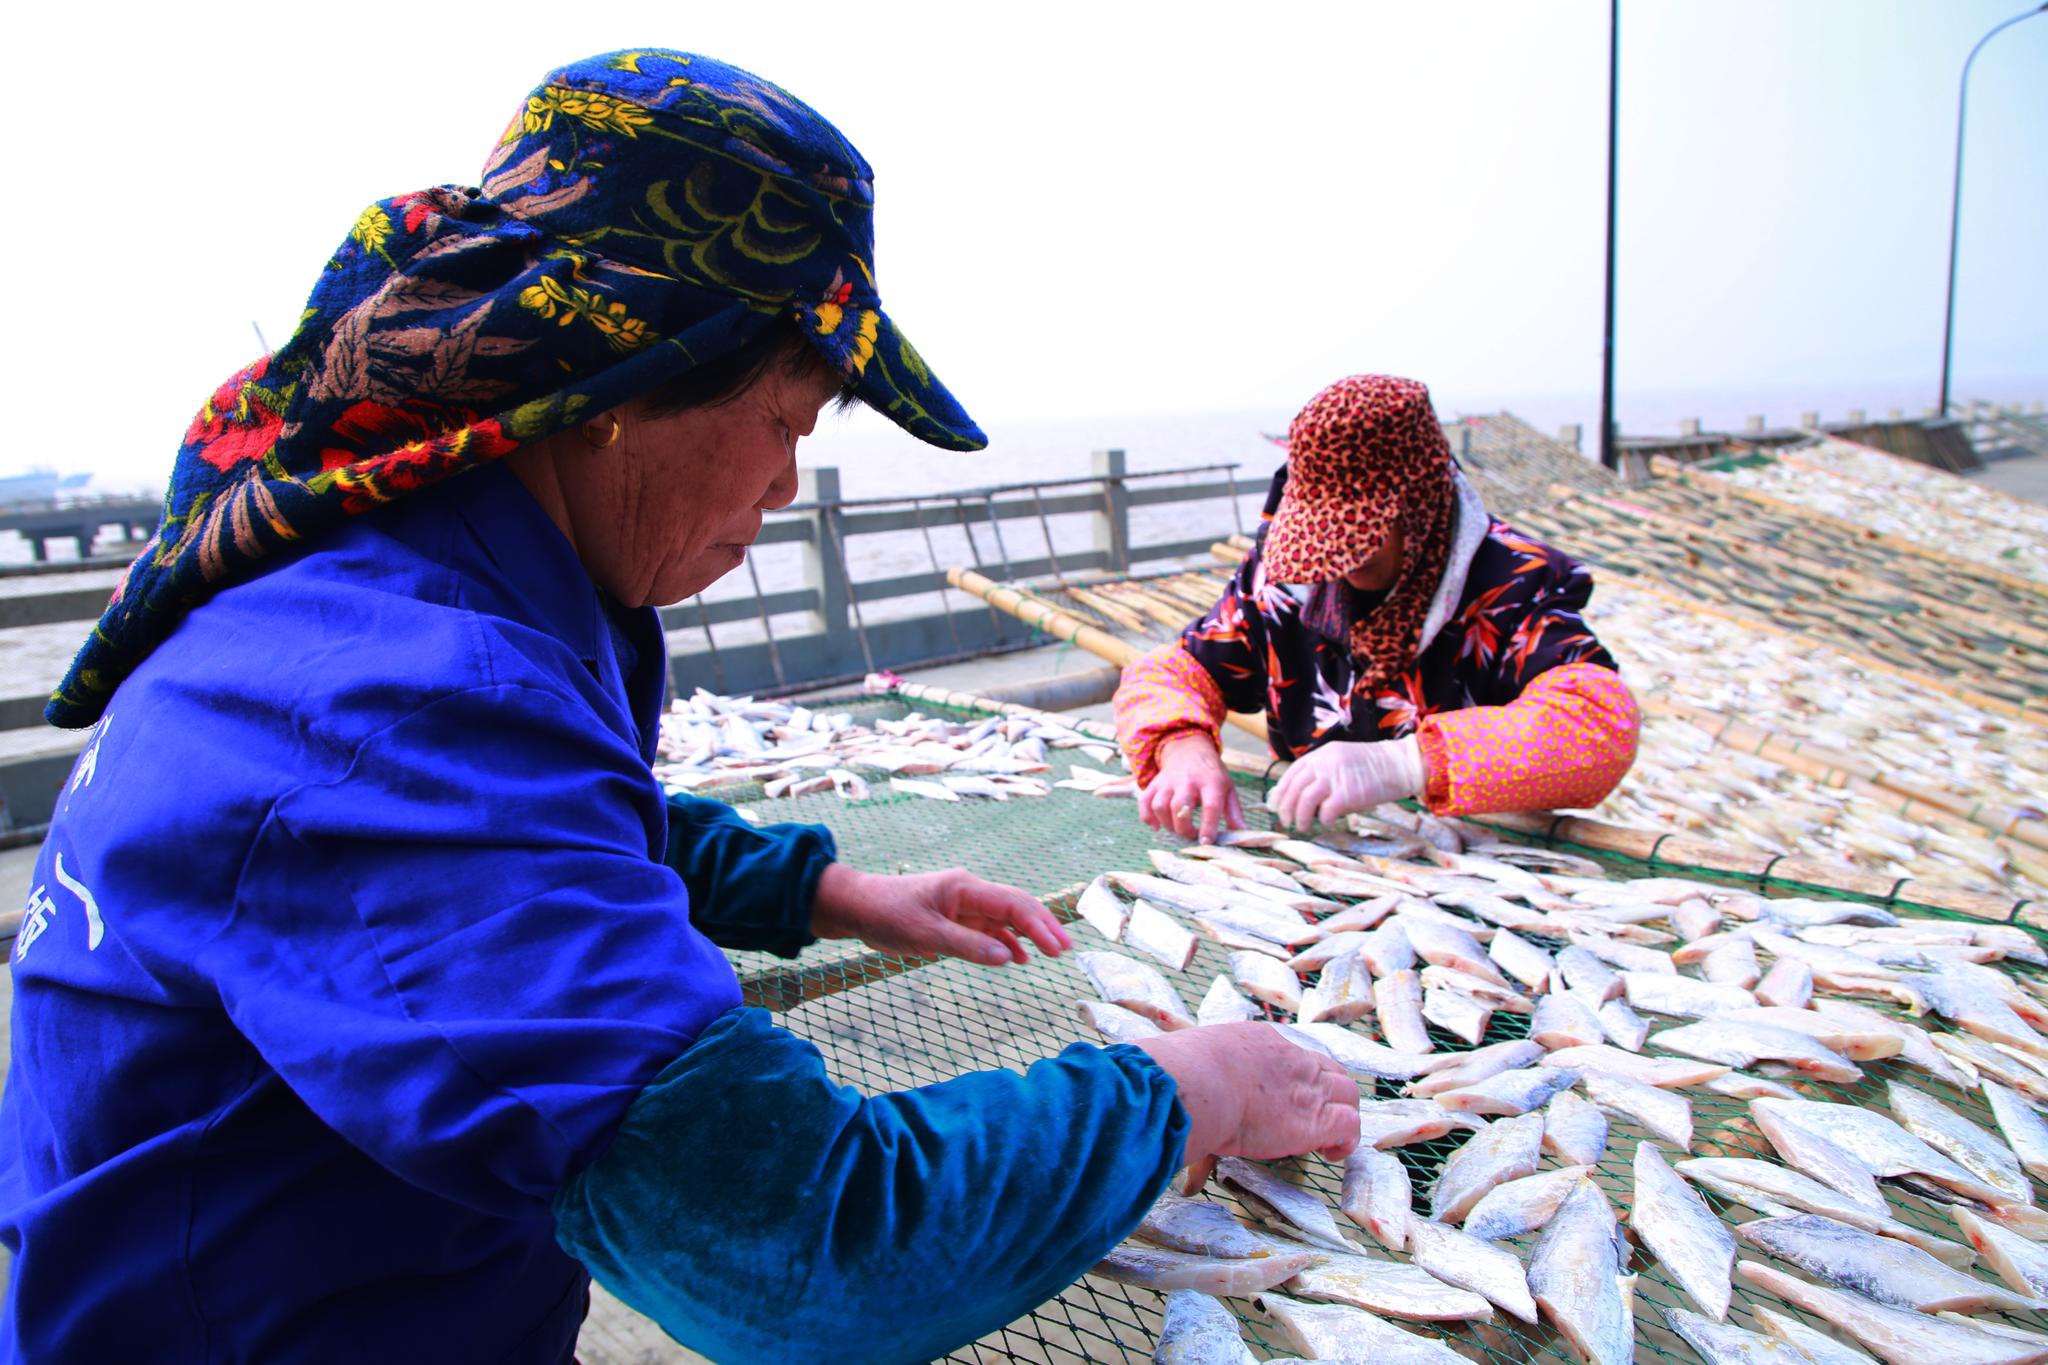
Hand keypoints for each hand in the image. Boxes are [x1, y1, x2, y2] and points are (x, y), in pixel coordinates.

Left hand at [810, 865, 1072, 965]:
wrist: (856, 907)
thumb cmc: (887, 915)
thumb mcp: (926, 935)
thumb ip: (968, 945)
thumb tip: (1009, 957)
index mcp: (965, 888)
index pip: (1014, 905)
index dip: (1040, 925)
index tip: (1058, 947)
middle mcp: (969, 893)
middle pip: (1016, 907)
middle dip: (1043, 926)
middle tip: (1065, 949)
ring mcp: (962, 905)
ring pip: (1004, 918)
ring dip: (1028, 934)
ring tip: (1051, 952)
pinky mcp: (953, 917)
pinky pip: (987, 928)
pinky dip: (1005, 941)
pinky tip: (1018, 957)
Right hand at [1135, 1022, 1359, 1192]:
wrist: (1197, 1084)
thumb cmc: (1180, 1074)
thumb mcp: (1190, 1060)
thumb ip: (1188, 1072)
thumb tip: (1154, 1078)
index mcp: (1260, 1040)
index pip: (1293, 1054)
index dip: (1295, 1076)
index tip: (1285, 1096)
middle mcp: (1291, 1058)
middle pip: (1329, 1069)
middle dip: (1327, 1092)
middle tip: (1313, 1117)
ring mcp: (1307, 1087)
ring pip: (1348, 1093)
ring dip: (1342, 1115)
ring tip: (1328, 1140)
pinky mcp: (1315, 1119)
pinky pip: (1350, 1125)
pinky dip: (1346, 1140)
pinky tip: (1330, 1153)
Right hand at [1137, 733, 1244, 842]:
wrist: (1190, 749)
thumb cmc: (1211, 774)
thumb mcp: (1228, 788)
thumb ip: (1234, 812)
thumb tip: (1243, 833)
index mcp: (1211, 782)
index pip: (1210, 805)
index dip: (1208, 826)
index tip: (1206, 842)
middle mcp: (1188, 780)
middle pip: (1180, 807)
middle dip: (1184, 828)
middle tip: (1191, 836)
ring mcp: (1169, 781)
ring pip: (1160, 805)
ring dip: (1167, 824)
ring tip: (1176, 829)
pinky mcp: (1155, 783)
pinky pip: (1145, 802)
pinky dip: (1147, 817)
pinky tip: (1156, 825)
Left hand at [1270, 735, 1425, 830]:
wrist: (1399, 765)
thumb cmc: (1372, 768)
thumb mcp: (1341, 761)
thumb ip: (1322, 774)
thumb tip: (1301, 798)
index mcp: (1321, 755)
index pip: (1291, 774)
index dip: (1281, 792)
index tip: (1276, 805)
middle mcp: (1324, 764)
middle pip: (1294, 788)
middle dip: (1286, 808)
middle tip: (1286, 821)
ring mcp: (1335, 778)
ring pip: (1305, 800)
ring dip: (1300, 817)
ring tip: (1302, 827)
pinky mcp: (1348, 793)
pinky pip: (1326, 810)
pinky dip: (1323, 819)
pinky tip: (1327, 822)